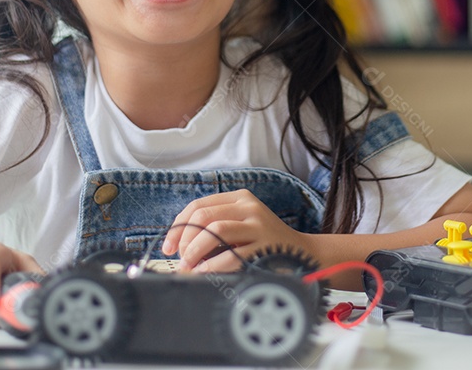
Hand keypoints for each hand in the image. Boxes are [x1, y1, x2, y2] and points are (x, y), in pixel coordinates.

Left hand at [162, 189, 311, 272]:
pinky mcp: (265, 246)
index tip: (169, 247)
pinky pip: (231, 256)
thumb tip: (178, 244)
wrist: (303, 253)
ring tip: (189, 267)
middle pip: (203, 216)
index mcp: (240, 198)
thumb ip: (215, 226)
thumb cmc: (265, 242)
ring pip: (215, 232)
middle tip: (180, 259)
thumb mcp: (242, 224)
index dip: (178, 227)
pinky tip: (205, 273)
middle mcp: (249, 207)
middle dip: (184, 240)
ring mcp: (259, 225)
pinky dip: (212, 266)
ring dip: (195, 251)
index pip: (198, 206)